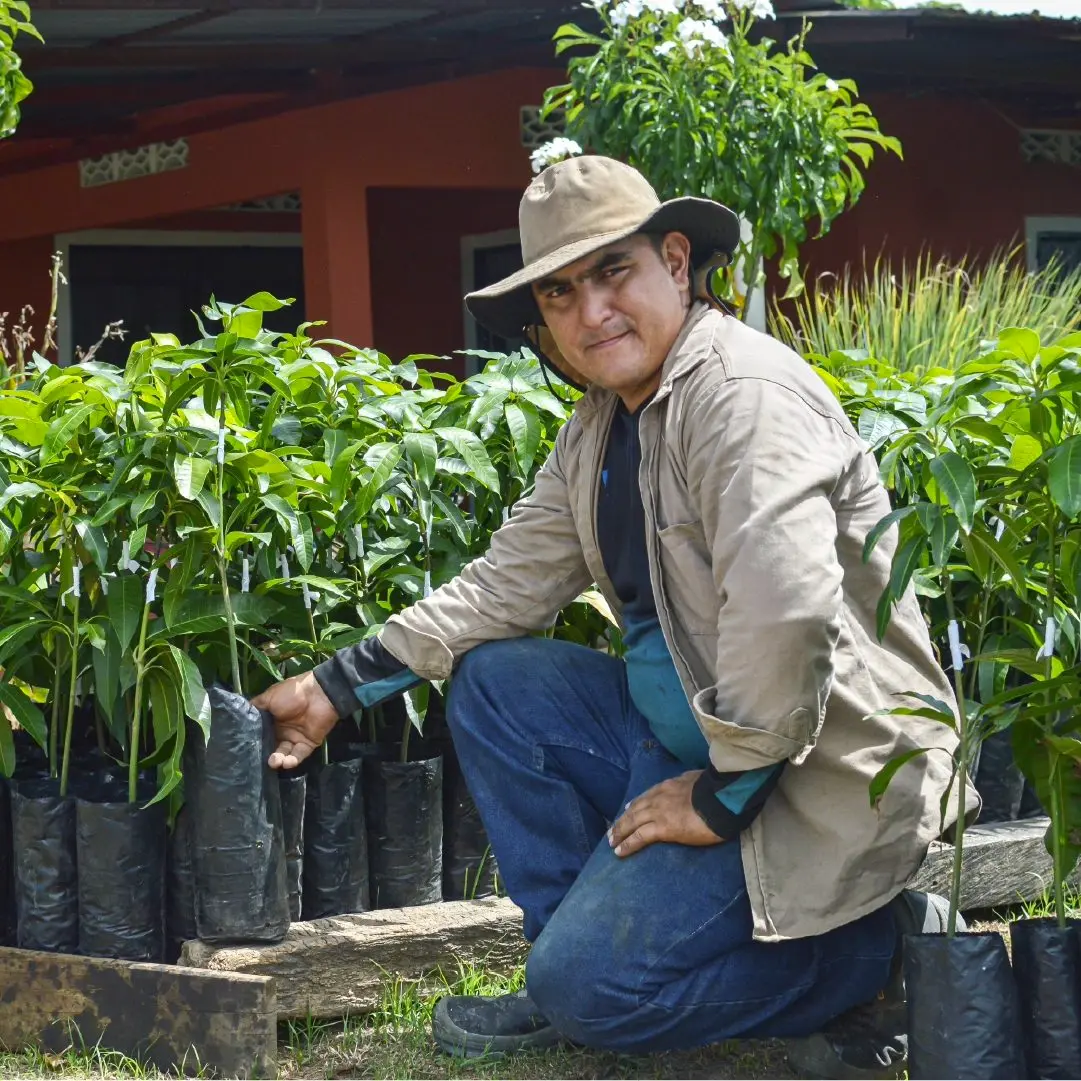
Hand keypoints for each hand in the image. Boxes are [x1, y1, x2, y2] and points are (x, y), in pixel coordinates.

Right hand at [252, 671, 338, 769]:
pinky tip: (287, 762)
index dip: (254, 743)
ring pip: (284, 754)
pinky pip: (299, 755)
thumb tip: (240, 717)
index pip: (260, 736)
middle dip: (265, 755)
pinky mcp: (308, 743)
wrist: (318, 693)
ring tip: (274, 762)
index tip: (245, 750)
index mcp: (272, 720)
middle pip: (271, 747)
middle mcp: (282, 731)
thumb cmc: (291, 693)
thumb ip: (255, 708)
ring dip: (278, 760)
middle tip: (259, 760)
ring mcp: (295, 738)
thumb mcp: (268, 697)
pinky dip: (292, 761)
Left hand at [608, 770, 723, 856]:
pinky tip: (619, 851)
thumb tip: (690, 784)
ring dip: (620, 832)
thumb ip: (689, 783)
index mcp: (669, 785)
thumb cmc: (716, 791)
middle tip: (612, 830)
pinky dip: (627, 844)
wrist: (721, 799)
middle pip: (635, 809)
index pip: (647, 795)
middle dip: (622, 820)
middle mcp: (659, 797)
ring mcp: (659, 812)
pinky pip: (639, 837)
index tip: (628, 808)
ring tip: (612, 842)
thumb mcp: (698, 779)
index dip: (636, 803)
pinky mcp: (663, 828)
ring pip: (632, 822)